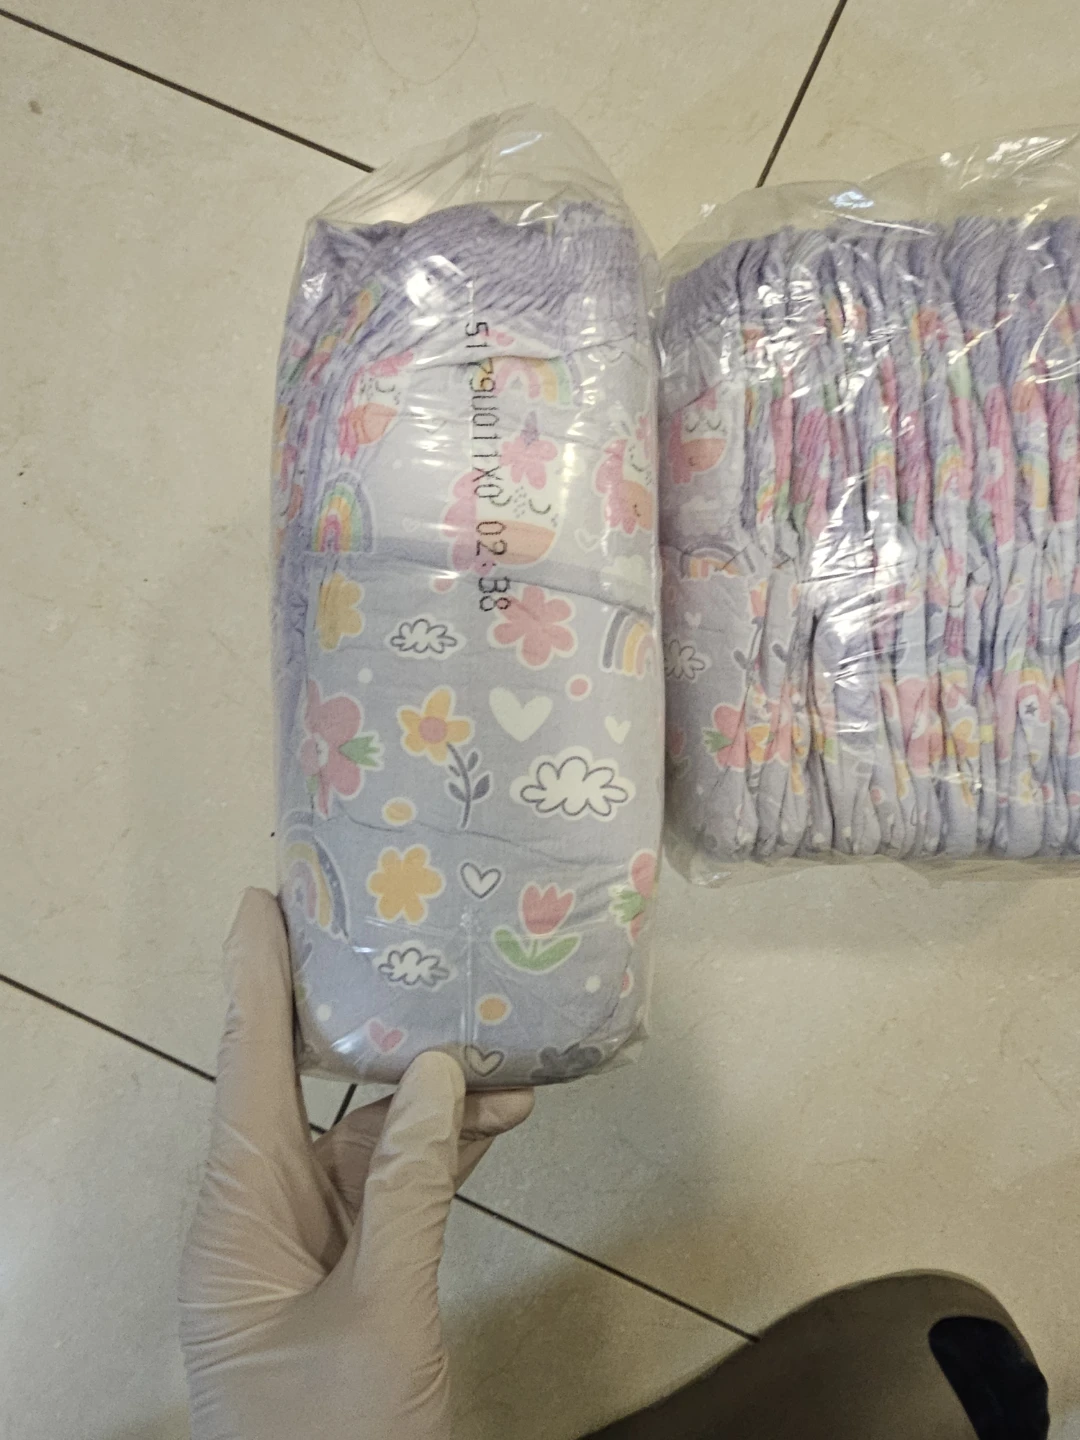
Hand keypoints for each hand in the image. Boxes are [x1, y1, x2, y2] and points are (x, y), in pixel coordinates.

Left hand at [179, 889, 533, 1439]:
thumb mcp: (379, 1314)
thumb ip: (410, 1191)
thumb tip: (444, 1076)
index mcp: (237, 1218)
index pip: (245, 1070)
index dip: (253, 978)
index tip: (262, 899)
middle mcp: (261, 1214)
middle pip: (305, 1089)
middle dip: (354, 1018)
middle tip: (396, 938)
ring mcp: (307, 1242)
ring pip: (365, 1138)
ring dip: (431, 1101)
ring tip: (502, 1053)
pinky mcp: (350, 1269)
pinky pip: (392, 1188)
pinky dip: (443, 1156)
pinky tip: (500, 1119)